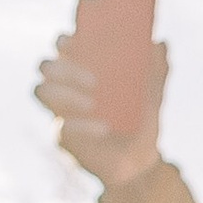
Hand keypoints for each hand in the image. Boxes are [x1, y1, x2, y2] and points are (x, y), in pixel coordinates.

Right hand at [34, 35, 170, 190]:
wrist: (141, 161)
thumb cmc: (142, 122)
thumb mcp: (153, 96)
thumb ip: (156, 71)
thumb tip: (161, 44)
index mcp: (84, 68)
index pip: (62, 46)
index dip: (63, 40)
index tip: (75, 40)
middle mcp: (67, 85)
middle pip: (46, 66)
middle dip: (65, 69)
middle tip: (94, 82)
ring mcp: (61, 110)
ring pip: (42, 91)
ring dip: (65, 94)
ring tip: (93, 104)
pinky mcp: (62, 136)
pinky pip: (61, 126)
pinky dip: (82, 126)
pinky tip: (103, 128)